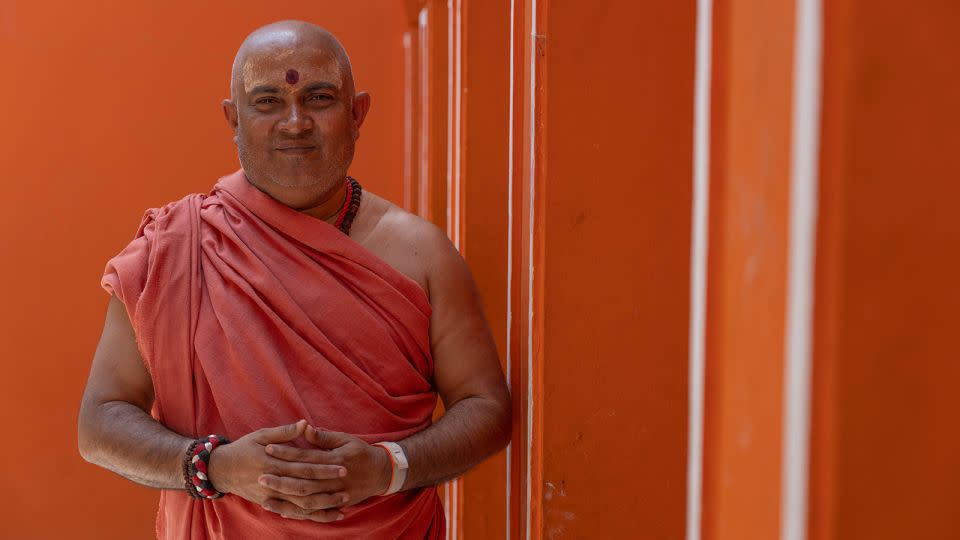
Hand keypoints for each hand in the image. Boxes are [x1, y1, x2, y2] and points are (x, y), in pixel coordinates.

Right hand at [207, 420, 348, 521]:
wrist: (220, 470)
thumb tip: (305, 424)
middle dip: (328, 487)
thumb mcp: (260, 435)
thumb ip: (284, 432)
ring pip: (301, 505)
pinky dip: (311, 516)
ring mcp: (272, 496)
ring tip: (343, 504)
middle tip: (348, 484)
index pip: (304, 467)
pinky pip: (294, 513)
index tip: (342, 465)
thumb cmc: (242, 449)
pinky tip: (327, 515)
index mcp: (273, 463)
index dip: (324, 467)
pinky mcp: (270, 504)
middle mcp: (274, 482)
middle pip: (306, 488)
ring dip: (323, 505)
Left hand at [258, 426, 392, 519]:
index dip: (287, 452)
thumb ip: (325, 437)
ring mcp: (335, 493)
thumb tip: (305, 428)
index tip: (268, 448)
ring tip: (266, 498)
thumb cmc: (362, 452)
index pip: (306, 456)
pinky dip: (298, 513)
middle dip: (281, 480)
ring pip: (307, 499)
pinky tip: (282, 511)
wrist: (383, 473)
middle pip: (304, 481)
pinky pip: (314, 511)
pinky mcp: (336, 504)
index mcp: (335, 459)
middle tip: (261, 477)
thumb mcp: (346, 439)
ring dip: (286, 499)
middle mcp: (334, 478)